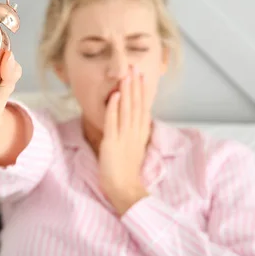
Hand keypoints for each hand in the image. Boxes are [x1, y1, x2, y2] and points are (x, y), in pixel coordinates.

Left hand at [99, 65, 151, 215]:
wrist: (124, 189)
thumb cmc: (126, 170)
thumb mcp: (133, 146)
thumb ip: (133, 131)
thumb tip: (130, 117)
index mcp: (140, 133)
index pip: (143, 107)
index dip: (142, 90)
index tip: (141, 75)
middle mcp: (134, 132)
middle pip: (136, 104)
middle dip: (135, 84)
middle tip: (134, 66)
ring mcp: (124, 136)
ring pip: (126, 109)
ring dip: (127, 91)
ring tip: (126, 74)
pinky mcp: (112, 142)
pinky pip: (113, 121)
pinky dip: (114, 107)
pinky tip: (115, 95)